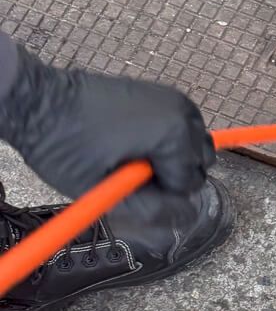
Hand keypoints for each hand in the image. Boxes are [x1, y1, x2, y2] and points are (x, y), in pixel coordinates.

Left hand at [0, 46, 215, 222]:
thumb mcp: (103, 189)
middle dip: (173, 174)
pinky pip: (183, 126)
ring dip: (173, 157)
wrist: (39, 101)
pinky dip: (169, 139)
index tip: (130, 185)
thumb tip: (184, 217)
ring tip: (132, 156)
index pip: (190, 183)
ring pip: (195, 144)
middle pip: (201, 161)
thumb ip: (150, 208)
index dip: (161, 193)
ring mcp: (173, 99)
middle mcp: (181, 112)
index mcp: (172, 135)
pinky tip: (136, 141)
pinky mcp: (162, 93)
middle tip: (133, 174)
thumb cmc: (63, 144)